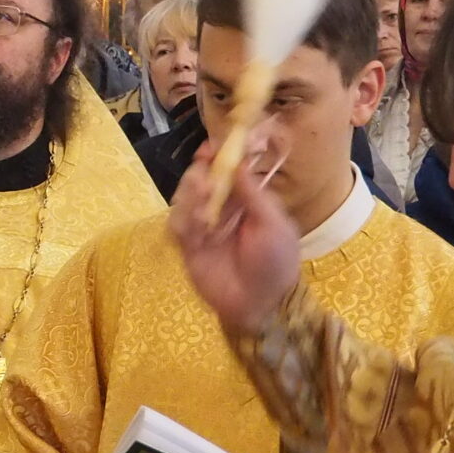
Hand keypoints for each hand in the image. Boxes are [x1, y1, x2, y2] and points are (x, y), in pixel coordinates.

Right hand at [167, 156, 300, 337]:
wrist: (262, 305)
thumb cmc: (276, 263)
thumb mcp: (273, 224)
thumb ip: (253, 194)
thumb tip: (237, 163)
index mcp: (245, 202)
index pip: (226, 173)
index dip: (218, 159)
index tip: (211, 147)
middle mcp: (221, 211)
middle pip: (201, 182)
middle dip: (200, 173)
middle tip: (202, 169)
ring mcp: (203, 229)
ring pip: (185, 201)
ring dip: (190, 193)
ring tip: (203, 193)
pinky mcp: (189, 248)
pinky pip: (178, 227)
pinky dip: (183, 220)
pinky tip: (196, 222)